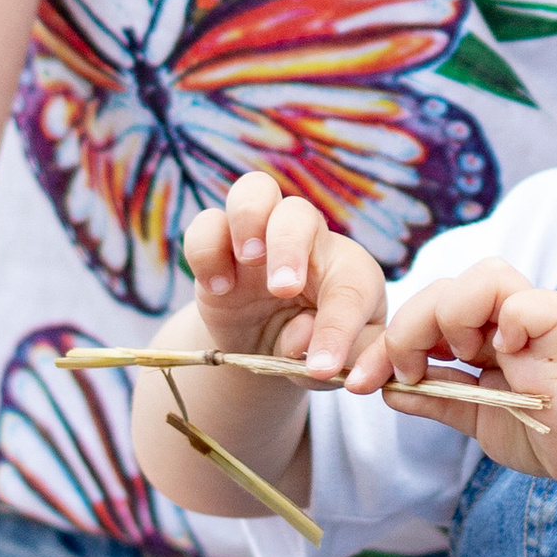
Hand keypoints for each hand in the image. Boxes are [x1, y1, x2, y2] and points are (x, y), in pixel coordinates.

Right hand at [184, 171, 386, 377]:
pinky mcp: (217, 250)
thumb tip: (304, 345)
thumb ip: (341, 356)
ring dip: (248, 218)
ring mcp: (258, 239)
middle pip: (299, 212)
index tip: (321, 366)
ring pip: (254, 190)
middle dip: (289, 247)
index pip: (350, 288)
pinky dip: (206, 251)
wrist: (271, 347)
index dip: (338, 328)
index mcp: (349, 271)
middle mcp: (306, 242)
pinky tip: (218, 288)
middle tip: (283, 289)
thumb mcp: (344, 362)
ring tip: (248, 258)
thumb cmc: (319, 347)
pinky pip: (205, 225)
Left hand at [351, 258, 556, 502]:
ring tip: (459, 361)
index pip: (423, 308)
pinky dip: (511, 322)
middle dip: (404, 330)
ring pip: (483, 277)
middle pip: (442, 286)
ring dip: (452, 317)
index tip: (359, 381)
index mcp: (484, 329)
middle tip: (403, 374)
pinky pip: (532, 304)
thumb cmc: (549, 434)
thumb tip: (384, 388)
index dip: (385, 341)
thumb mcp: (476, 417)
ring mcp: (537, 319)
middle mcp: (508, 315)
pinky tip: (502, 355)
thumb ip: (436, 398)